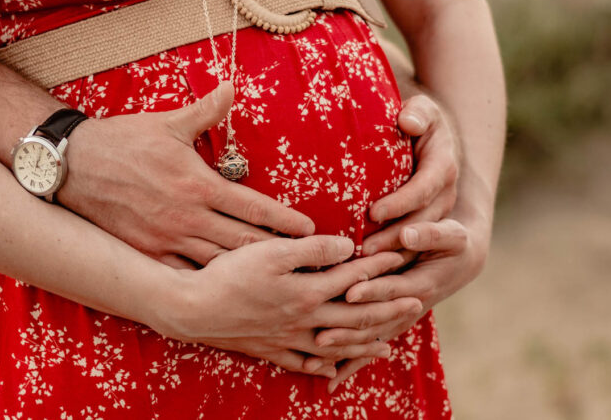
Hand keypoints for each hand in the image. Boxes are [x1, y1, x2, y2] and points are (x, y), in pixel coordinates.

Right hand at [59, 82, 314, 267]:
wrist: (72, 166)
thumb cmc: (122, 141)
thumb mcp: (168, 123)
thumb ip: (206, 111)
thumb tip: (232, 87)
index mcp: (199, 185)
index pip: (254, 208)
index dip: (285, 222)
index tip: (310, 232)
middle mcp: (187, 217)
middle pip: (244, 244)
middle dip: (278, 255)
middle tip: (307, 264)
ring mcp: (166, 240)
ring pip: (218, 264)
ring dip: (248, 272)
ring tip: (276, 281)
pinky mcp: (147, 253)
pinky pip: (185, 275)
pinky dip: (209, 284)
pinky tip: (226, 291)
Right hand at [155, 235, 422, 378]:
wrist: (193, 309)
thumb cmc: (229, 274)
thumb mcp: (271, 251)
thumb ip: (312, 249)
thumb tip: (348, 246)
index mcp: (308, 292)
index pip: (354, 278)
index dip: (380, 266)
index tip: (402, 254)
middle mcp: (305, 320)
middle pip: (356, 316)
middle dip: (388, 309)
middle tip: (417, 302)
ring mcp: (289, 339)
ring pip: (337, 344)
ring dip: (367, 341)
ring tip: (389, 340)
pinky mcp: (271, 350)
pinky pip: (307, 363)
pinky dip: (328, 365)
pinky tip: (337, 365)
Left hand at [321, 209, 490, 390]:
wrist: (462, 262)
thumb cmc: (454, 243)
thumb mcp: (451, 235)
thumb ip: (431, 234)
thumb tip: (407, 233)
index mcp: (421, 285)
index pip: (392, 289)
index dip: (373, 291)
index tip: (350, 293)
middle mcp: (409, 308)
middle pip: (376, 321)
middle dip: (348, 330)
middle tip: (321, 337)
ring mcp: (399, 318)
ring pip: (370, 338)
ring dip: (345, 350)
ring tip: (316, 358)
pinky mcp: (391, 323)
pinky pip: (370, 345)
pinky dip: (350, 361)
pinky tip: (330, 378)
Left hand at [362, 94, 459, 255]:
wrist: (429, 139)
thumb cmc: (417, 120)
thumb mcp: (423, 110)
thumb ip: (418, 112)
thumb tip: (408, 121)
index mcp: (444, 167)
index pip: (423, 189)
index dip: (400, 202)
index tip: (373, 212)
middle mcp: (445, 195)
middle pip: (422, 223)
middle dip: (393, 237)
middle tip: (363, 249)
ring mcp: (439, 213)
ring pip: (419, 241)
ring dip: (392, 254)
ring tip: (363, 263)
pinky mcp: (428, 226)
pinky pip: (412, 249)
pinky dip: (392, 260)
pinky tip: (367, 269)